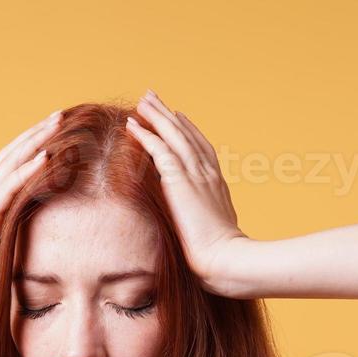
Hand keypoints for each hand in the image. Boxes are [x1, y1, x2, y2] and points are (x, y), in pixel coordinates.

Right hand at [0, 108, 60, 318]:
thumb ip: (15, 253)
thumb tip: (40, 265)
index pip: (10, 169)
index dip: (30, 149)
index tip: (54, 135)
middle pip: (12, 156)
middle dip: (37, 134)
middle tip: (60, 115)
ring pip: (13, 162)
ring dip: (37, 140)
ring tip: (58, 122)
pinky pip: (11, 187)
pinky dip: (29, 169)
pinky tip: (47, 155)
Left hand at [124, 89, 246, 292]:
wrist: (225, 259)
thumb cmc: (220, 257)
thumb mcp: (214, 232)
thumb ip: (204, 221)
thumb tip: (194, 227)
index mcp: (217, 183)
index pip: (202, 148)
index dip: (188, 130)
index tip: (177, 116)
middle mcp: (208, 173)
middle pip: (186, 134)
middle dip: (168, 114)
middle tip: (153, 97)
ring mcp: (196, 174)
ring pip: (173, 135)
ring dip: (156, 116)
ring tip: (142, 101)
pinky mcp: (180, 179)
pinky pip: (159, 149)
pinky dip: (145, 134)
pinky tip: (132, 124)